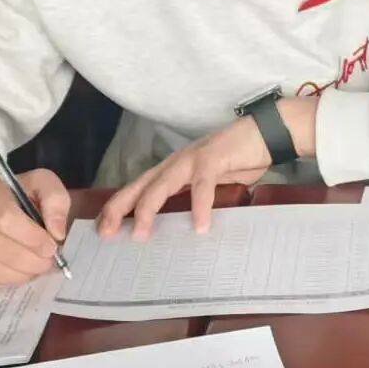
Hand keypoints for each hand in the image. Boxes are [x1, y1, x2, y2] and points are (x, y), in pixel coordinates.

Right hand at [0, 167, 70, 291]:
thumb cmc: (13, 195)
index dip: (31, 238)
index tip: (51, 247)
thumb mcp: (40, 184)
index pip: (6, 219)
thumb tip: (58, 233)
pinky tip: (11, 271)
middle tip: (46, 264)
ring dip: (18, 276)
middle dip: (30, 262)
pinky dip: (0, 282)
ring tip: (32, 269)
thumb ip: (56, 201)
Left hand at [98, 96, 319, 239]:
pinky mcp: (213, 158)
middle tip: (106, 232)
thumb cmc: (237, 160)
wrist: (264, 133)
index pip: (139, 188)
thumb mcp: (209, 184)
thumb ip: (194, 199)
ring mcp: (193, 159)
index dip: (119, 206)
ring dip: (149, 208)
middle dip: (120, 208)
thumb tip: (185, 227)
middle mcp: (177, 162)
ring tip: (141, 233)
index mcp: (174, 169)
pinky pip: (202, 185)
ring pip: (162, 184)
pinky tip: (200, 226)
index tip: (103, 229)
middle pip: (141, 185)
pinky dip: (200, 205)